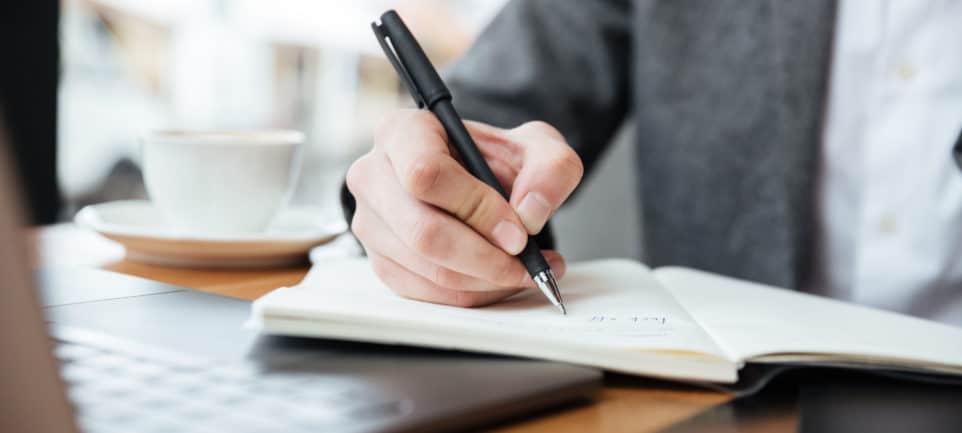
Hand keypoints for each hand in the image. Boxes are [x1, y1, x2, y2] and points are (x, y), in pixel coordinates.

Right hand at [347, 109, 583, 306]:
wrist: (480, 183)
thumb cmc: (497, 160)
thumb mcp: (539, 147)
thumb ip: (551, 168)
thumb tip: (530, 212)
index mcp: (401, 132)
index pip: (425, 174)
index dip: (475, 208)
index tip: (517, 230)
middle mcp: (373, 176)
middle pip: (423, 231)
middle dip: (485, 257)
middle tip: (526, 263)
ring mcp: (371, 223)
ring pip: (427, 269)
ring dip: (485, 280)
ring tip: (526, 271)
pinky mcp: (381, 262)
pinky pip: (426, 293)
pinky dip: (472, 294)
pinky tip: (501, 279)